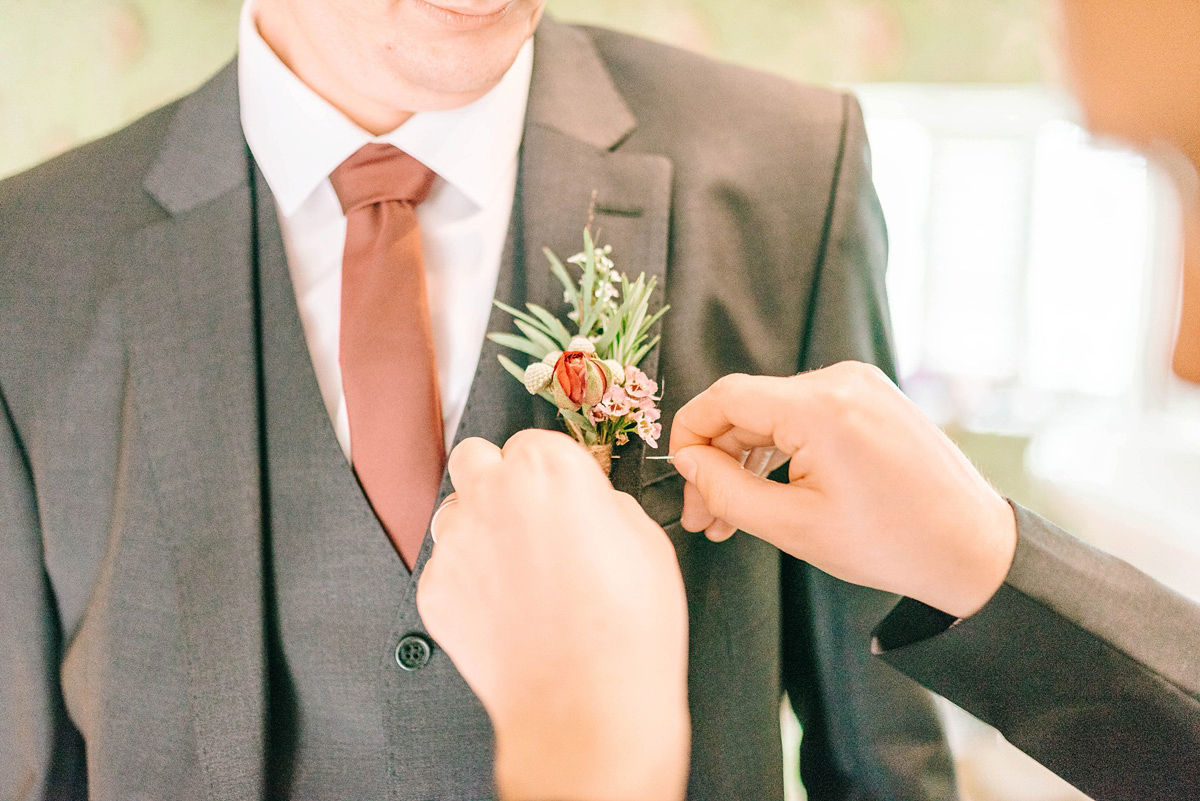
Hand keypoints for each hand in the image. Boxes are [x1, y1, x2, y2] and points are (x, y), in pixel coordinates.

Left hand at [416, 430, 689, 800]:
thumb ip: (604, 504)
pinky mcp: (434, 588)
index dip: (551, 471)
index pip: (533, 440)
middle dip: (496, 479)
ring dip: (478, 528)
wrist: (586, 708)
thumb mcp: (648, 542)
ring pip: (452, 512)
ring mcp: (456, 541)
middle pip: (474, 458)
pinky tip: (506, 613)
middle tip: (527, 517)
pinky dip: (468, 584)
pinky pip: (446, 569)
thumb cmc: (628, 629)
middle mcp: (493, 492)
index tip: (563, 496)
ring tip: (517, 572)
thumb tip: (587, 506)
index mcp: (549, 467)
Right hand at [668, 363, 1016, 618]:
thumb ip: (727, 491)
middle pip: (748, 408)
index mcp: (820, 407)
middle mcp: (840, 381)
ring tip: (734, 518)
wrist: (973, 547)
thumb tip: (688, 463)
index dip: (689, 435)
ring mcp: (861, 385)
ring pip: (776, 413)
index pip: (724, 398)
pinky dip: (783, 449)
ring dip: (749, 460)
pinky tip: (772, 492)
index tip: (682, 480)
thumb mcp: (793, 527)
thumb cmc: (891, 543)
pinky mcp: (873, 397)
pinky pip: (808, 415)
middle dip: (719, 462)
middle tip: (705, 518)